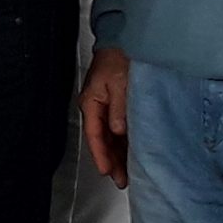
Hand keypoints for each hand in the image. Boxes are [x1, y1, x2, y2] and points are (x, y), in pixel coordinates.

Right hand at [80, 46, 130, 187]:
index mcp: (91, 103)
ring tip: (126, 173)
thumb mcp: (119, 83)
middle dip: (111, 161)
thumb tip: (118, 131)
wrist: (123, 42)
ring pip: (110, 138)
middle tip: (121, 180)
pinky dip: (123, 144)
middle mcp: (96, 108)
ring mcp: (106, 108)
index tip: (108, 171)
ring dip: (117, 155)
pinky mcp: (116, 106)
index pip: (94, 135)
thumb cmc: (118, 59)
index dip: (101, 155)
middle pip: (101, 140)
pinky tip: (131, 154)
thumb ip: (118, 108)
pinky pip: (117, 130)